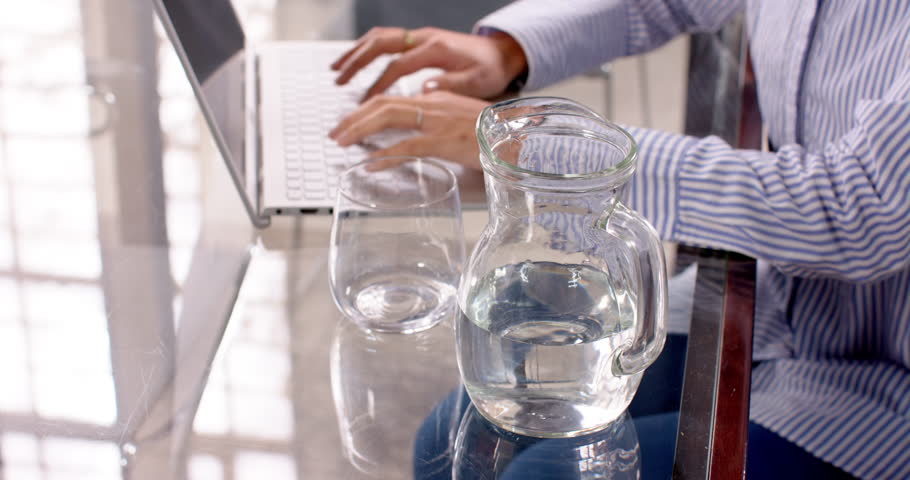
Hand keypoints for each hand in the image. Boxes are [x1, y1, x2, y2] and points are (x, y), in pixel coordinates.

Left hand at [329, 90, 489, 169]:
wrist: (515, 137)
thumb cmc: (490, 133)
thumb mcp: (458, 120)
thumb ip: (435, 120)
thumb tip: (414, 128)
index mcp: (433, 99)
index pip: (390, 99)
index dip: (364, 111)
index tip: (349, 123)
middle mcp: (431, 105)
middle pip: (382, 105)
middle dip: (353, 119)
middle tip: (336, 134)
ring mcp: (436, 122)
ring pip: (388, 118)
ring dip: (360, 131)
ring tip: (343, 144)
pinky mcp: (443, 142)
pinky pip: (406, 146)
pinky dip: (385, 155)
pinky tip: (371, 164)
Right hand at [331, 26, 526, 101]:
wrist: (501, 52)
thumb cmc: (490, 70)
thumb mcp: (478, 82)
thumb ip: (451, 85)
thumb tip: (424, 89)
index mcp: (436, 49)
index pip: (398, 65)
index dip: (378, 84)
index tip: (363, 104)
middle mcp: (424, 38)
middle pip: (381, 44)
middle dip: (356, 62)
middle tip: (338, 80)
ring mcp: (420, 36)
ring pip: (379, 38)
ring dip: (356, 52)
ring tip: (336, 70)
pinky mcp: (418, 40)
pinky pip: (386, 40)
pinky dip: (367, 49)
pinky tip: (355, 62)